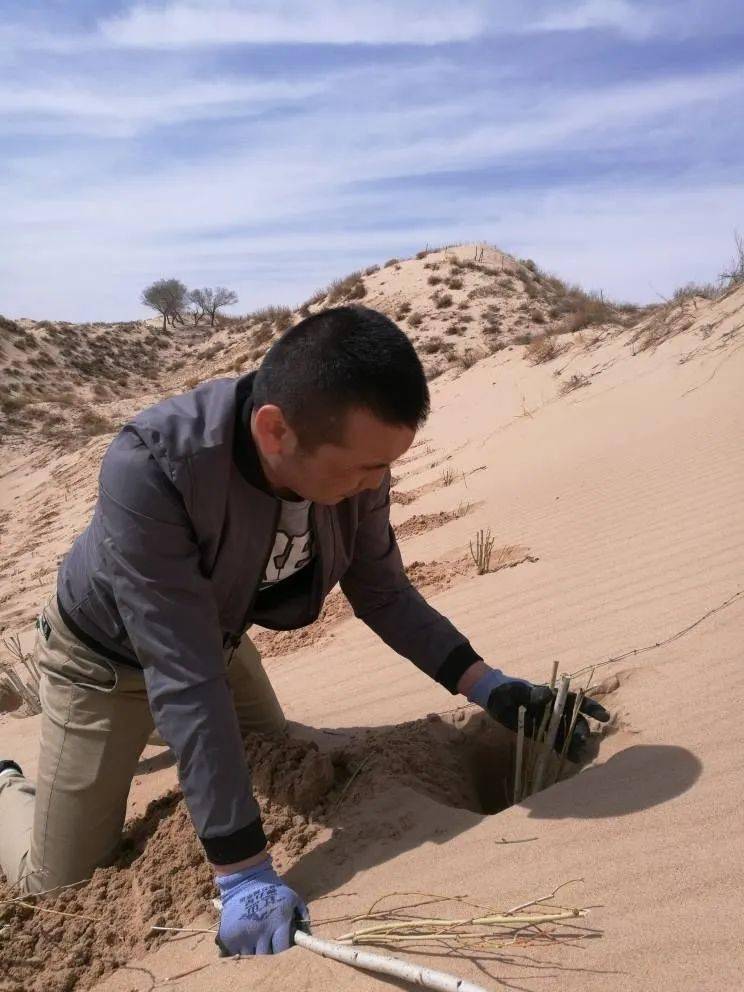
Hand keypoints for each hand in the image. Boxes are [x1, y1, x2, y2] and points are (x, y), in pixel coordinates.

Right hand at [216, 855, 308, 955]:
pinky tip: (242, 935)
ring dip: (252, 947)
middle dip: (267, 947)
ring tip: (253, 934)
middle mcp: (262, 930)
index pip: (282, 948)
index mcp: (279, 922)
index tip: (278, 941)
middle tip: (265, 938)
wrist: (245, 877)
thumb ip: (302, 913)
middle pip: (266, 954)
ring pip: (250, 953)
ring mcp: (245, 934)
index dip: (281, 946)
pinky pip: (236, 951)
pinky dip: (238, 946)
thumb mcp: (292, 896)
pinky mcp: (229, 936)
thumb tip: (307, 931)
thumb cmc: (272, 888)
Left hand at [467, 669, 609, 761]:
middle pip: (575, 720)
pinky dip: (565, 751)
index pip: (576, 701)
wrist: (494, 699)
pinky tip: (573, 760)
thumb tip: (549, 695)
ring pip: (568, 733)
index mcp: (553, 696)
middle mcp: (555, 709)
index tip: (604, 717)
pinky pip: (556, 743)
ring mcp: (549, 722)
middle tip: (583, 741)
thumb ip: (532, 694)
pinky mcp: (542, 733)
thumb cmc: (506, 691)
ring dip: (576, 744)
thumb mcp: (517, 692)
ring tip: (581, 756)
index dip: (592, 708)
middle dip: (582, 730)